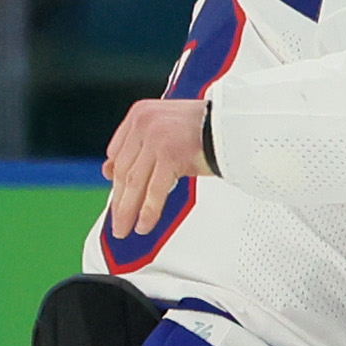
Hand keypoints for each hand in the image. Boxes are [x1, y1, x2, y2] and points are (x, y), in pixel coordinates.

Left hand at [104, 97, 211, 235]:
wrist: (235, 125)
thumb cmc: (207, 128)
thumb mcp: (166, 130)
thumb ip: (141, 146)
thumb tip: (109, 172)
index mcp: (140, 114)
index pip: (117, 153)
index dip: (114, 180)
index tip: (116, 197)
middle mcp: (144, 123)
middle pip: (124, 171)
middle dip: (120, 201)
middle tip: (117, 223)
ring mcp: (156, 138)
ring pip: (135, 183)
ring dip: (128, 211)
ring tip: (125, 230)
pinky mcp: (170, 155)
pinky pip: (155, 190)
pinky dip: (148, 211)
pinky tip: (143, 226)